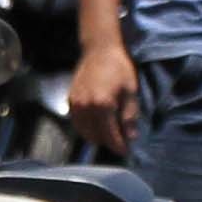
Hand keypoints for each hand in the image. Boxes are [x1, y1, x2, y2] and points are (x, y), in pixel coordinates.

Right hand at [66, 32, 138, 159]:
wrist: (99, 50)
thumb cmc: (119, 68)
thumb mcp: (130, 92)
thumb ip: (129, 116)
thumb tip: (131, 137)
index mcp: (102, 106)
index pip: (110, 135)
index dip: (118, 145)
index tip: (125, 150)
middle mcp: (86, 107)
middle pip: (95, 136)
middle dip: (108, 142)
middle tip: (119, 142)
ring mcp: (75, 104)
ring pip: (83, 131)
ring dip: (96, 137)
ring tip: (109, 135)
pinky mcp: (70, 100)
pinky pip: (77, 122)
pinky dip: (86, 128)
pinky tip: (96, 126)